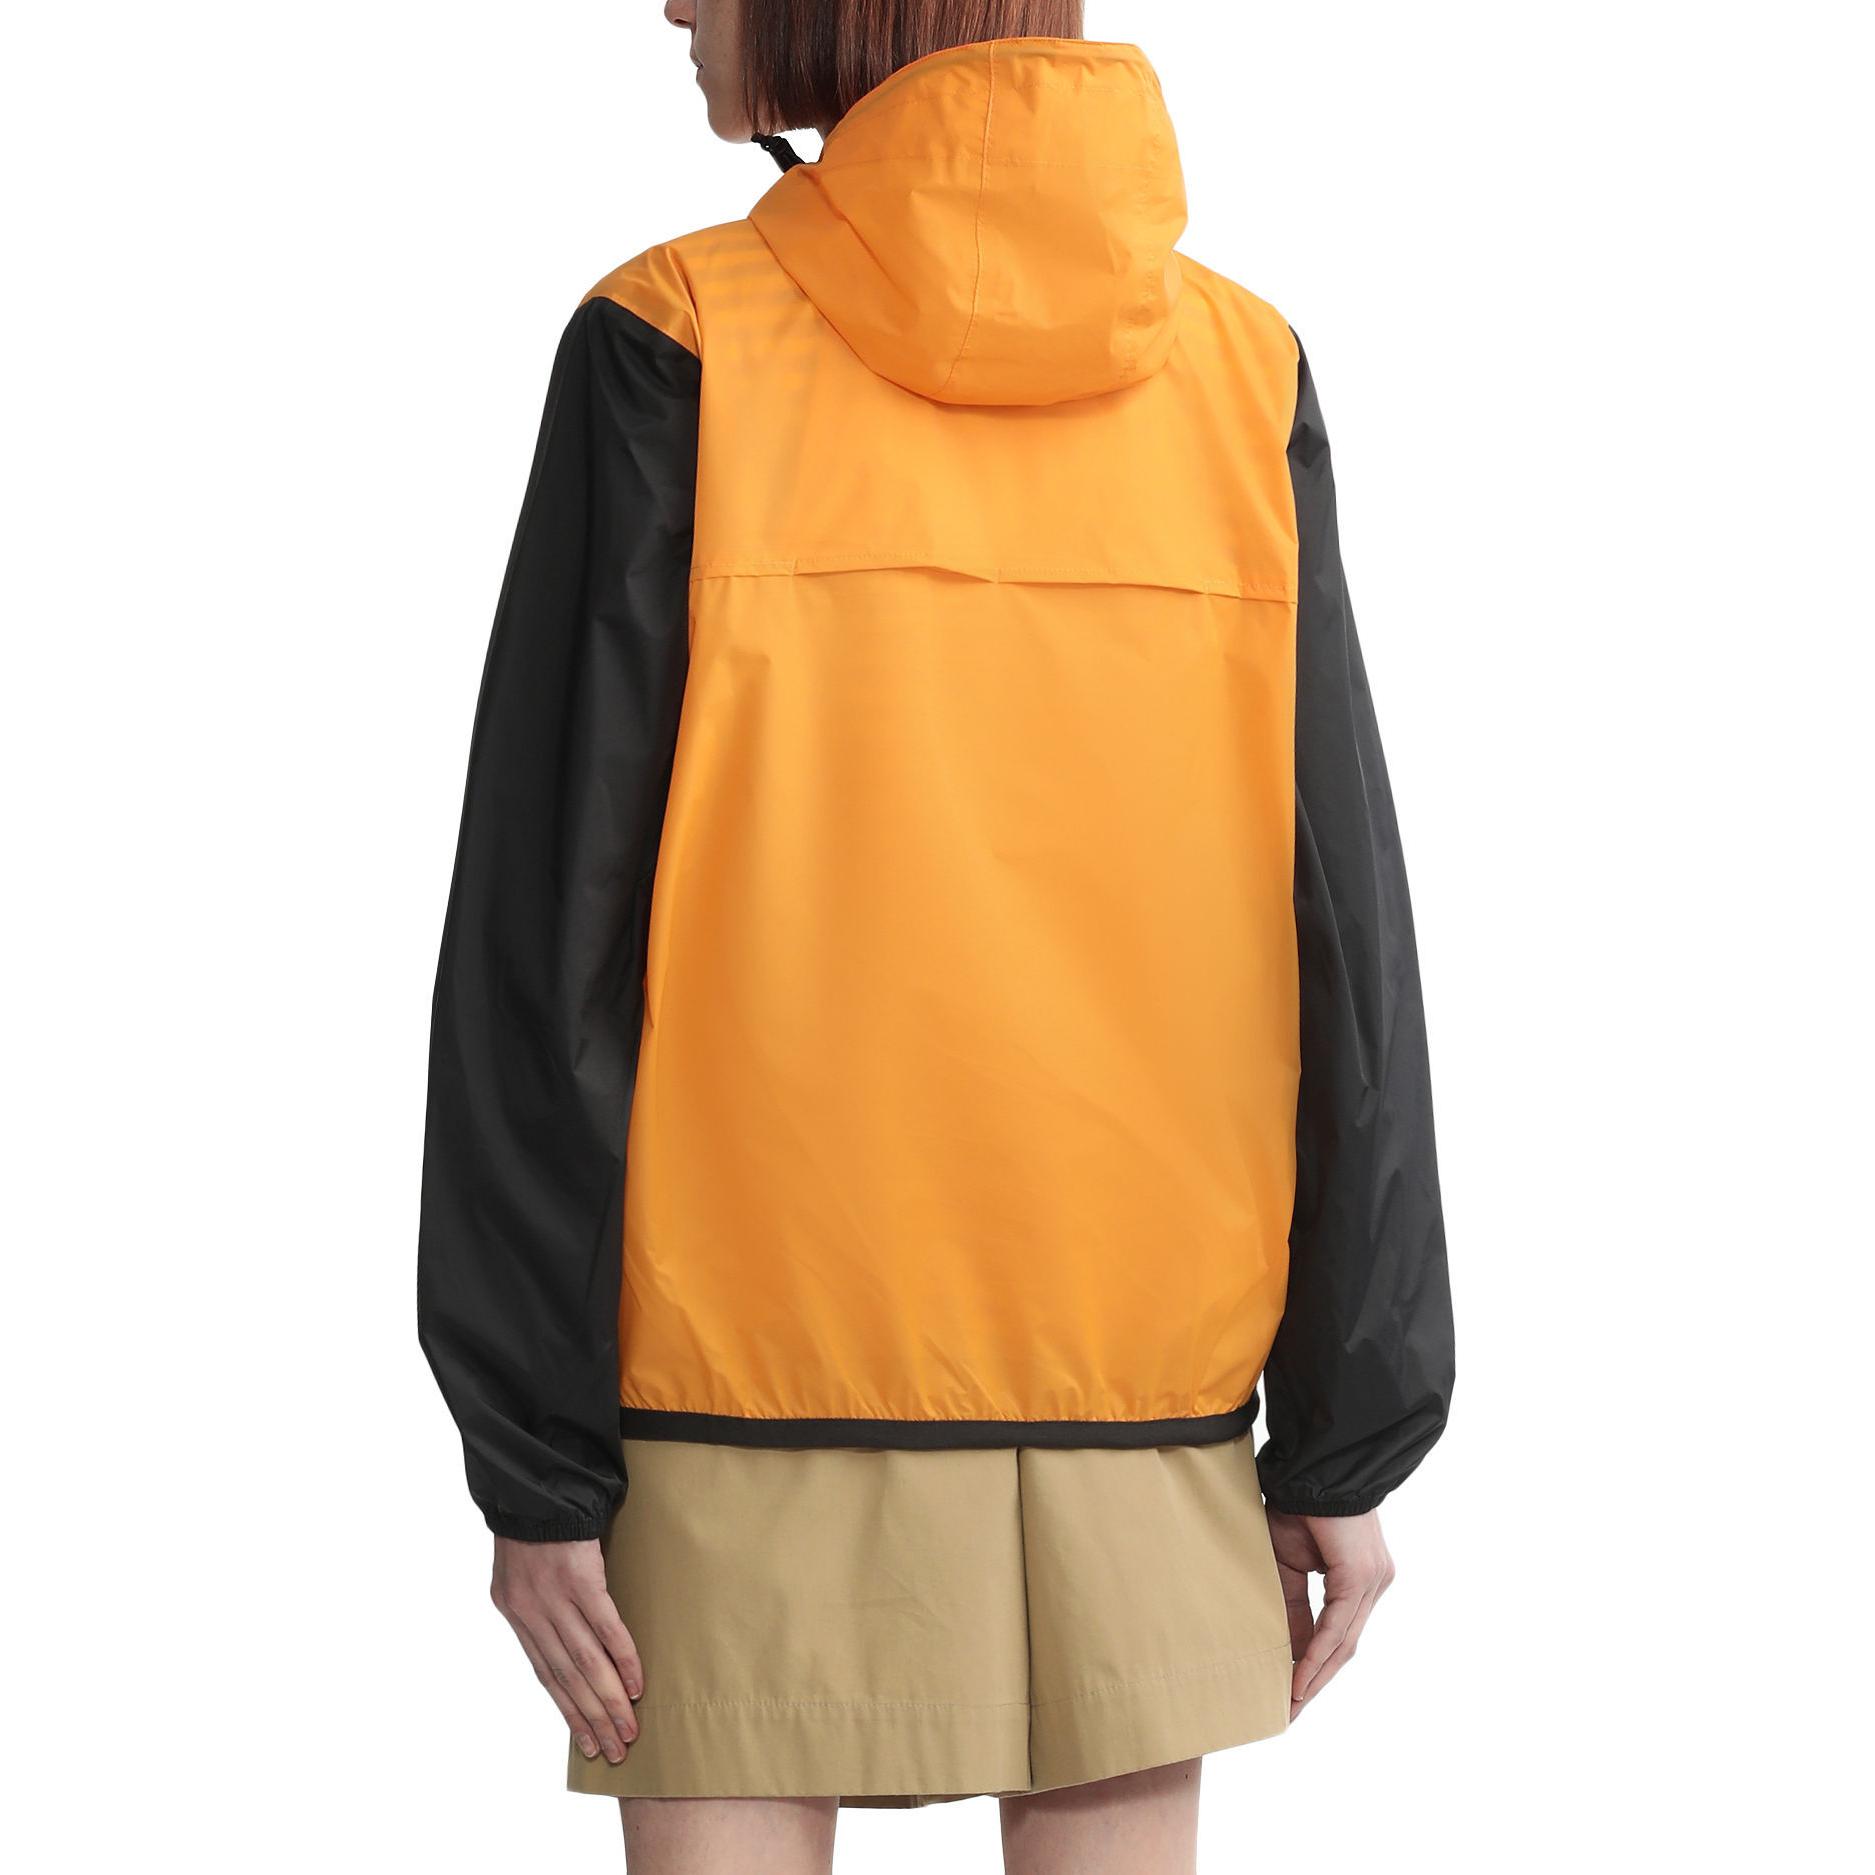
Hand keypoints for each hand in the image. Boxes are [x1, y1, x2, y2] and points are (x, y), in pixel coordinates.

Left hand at [491, 1537, 643, 1763]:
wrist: (533, 1485)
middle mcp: (532, 1614)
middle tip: (615, 1750)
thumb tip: (559, 1641)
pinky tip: (636, 1685)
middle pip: (567, 1679)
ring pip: (585, 1663)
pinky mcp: (581, 1578)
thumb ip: (535, 1608)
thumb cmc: (530, 1525)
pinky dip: (622, 1659)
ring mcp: (556, 1598)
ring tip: (627, 1730)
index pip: (546, 1675)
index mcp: (516, 1615)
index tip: (587, 1741)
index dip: (568, 1711)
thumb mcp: (517, 1573)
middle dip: (592, 1719)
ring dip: (609, 1701)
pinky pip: (606, 1628)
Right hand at [1265, 1508, 1394, 1718]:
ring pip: (1344, 1642)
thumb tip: (1291, 1651)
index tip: (1291, 1696)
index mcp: (1361, 1581)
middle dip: (1316, 1683)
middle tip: (1289, 1713)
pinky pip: (1338, 1626)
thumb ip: (1294, 1606)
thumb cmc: (1297, 1506)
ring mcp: (1374, 1582)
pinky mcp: (1363, 1576)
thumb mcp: (1288, 1563)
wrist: (1313, 1466)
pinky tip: (1300, 1677)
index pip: (1339, 1636)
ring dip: (1316, 1676)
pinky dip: (1317, 1653)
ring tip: (1290, 1703)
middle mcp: (1374, 1584)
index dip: (1315, 1668)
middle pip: (1345, 1648)